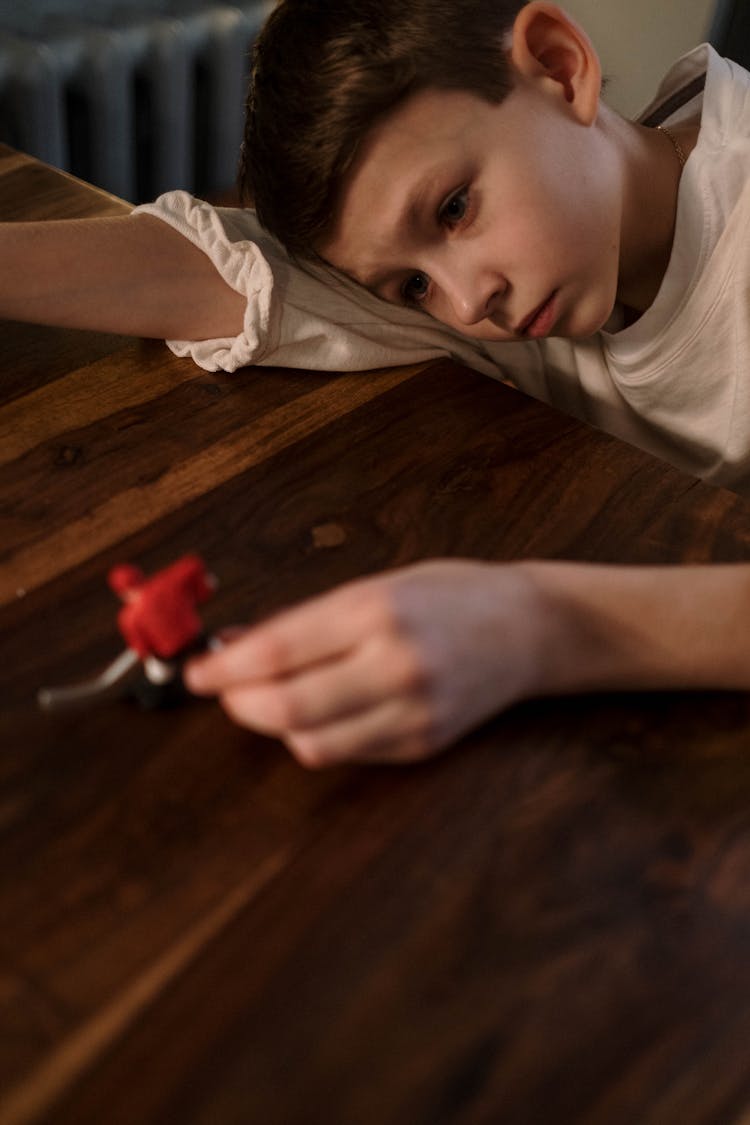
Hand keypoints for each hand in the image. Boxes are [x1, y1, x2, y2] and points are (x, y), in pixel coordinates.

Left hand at [184, 560, 544, 767]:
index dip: (223, 670)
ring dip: (274, 724)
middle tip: (224, 689)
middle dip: (238, 703)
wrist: (531, 629)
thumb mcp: (376, 585)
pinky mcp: (423, 746)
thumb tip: (236, 643)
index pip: (277, 652)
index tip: (197, 673)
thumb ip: (306, 619)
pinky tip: (318, 710)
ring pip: (311, 744)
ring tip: (270, 698)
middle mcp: (396, 666)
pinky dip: (317, 736)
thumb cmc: (452, 595)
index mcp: (379, 612)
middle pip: (285, 708)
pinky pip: (347, 754)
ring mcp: (413, 713)